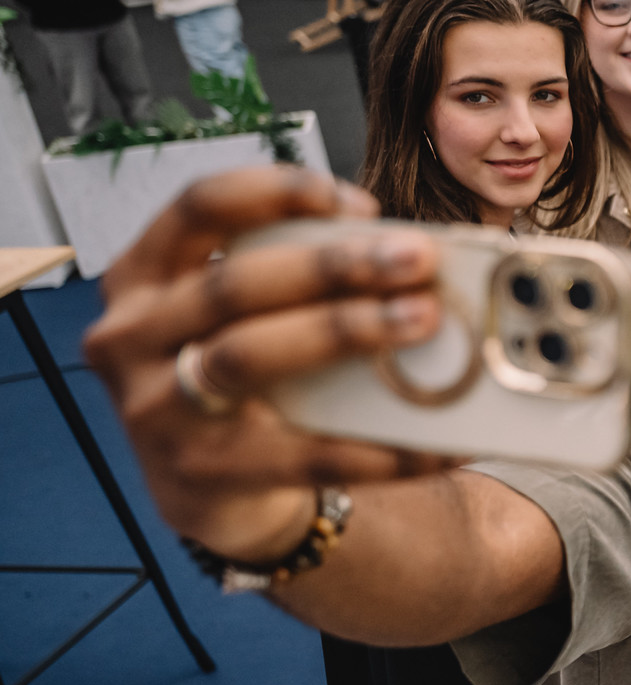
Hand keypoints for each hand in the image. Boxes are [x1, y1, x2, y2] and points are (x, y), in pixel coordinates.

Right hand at [81, 168, 459, 564]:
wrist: (214, 491)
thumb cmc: (246, 374)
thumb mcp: (247, 314)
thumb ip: (300, 278)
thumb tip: (408, 257)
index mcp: (145, 275)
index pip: (200, 208)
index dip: (277, 193)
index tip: (360, 203)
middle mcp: (134, 334)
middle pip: (235, 284)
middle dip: (332, 266)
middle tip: (417, 258)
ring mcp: (157, 408)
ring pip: (250, 356)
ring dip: (343, 330)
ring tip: (424, 319)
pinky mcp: (203, 474)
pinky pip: (306, 456)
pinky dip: (381, 448)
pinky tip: (441, 440)